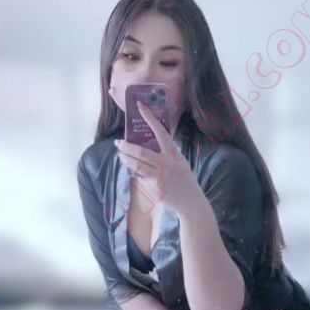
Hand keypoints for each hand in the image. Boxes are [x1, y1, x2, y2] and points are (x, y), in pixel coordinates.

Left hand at [114, 102, 202, 217]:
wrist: (191, 202)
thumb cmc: (184, 179)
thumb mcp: (180, 162)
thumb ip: (167, 153)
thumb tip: (149, 144)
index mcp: (173, 155)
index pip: (161, 133)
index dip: (150, 118)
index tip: (140, 106)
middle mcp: (165, 164)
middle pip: (141, 152)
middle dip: (126, 146)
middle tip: (118, 142)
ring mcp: (158, 177)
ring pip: (137, 165)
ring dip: (126, 159)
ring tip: (120, 155)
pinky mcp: (153, 188)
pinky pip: (140, 177)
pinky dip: (135, 173)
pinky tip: (132, 170)